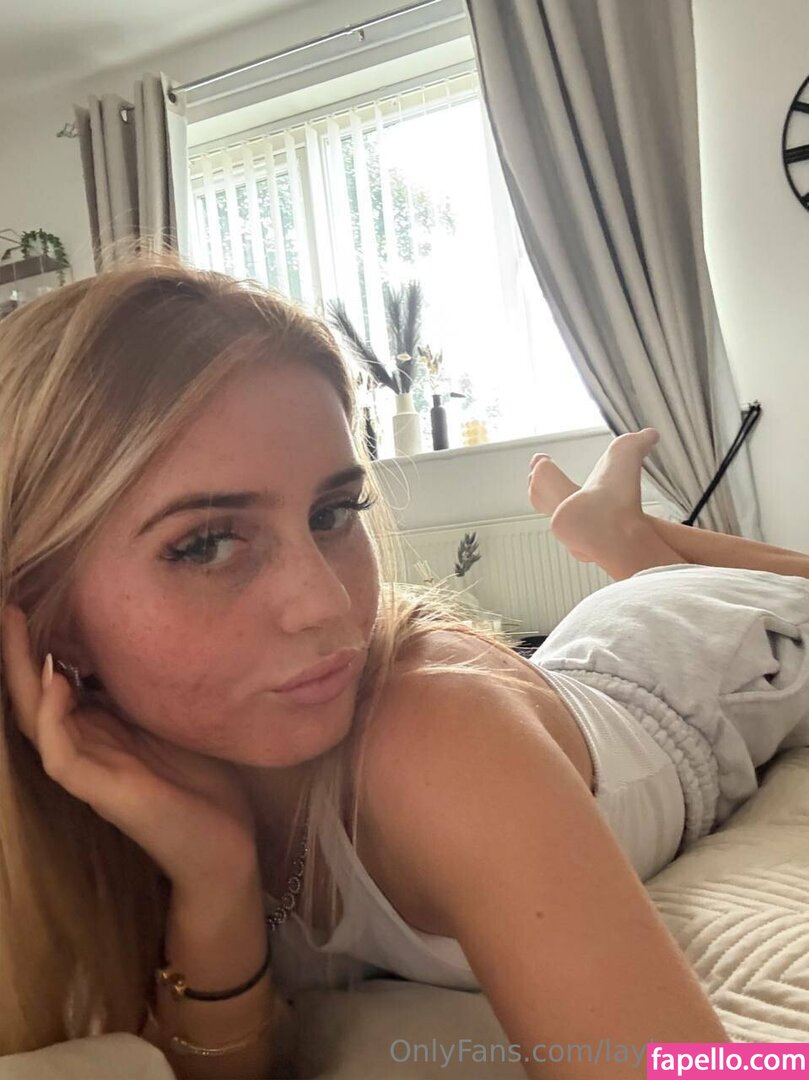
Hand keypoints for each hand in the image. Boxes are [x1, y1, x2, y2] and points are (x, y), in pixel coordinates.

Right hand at [1, 602, 260, 892]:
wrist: (224, 850)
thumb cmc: (205, 783)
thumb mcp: (176, 722)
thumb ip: (150, 692)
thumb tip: (142, 641)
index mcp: (102, 731)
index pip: (57, 685)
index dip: (41, 647)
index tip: (29, 604)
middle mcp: (88, 748)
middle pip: (36, 695)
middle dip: (18, 652)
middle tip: (7, 607)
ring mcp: (92, 772)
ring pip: (36, 720)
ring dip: (24, 675)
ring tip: (16, 628)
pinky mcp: (104, 794)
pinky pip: (62, 756)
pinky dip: (52, 720)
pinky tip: (56, 684)